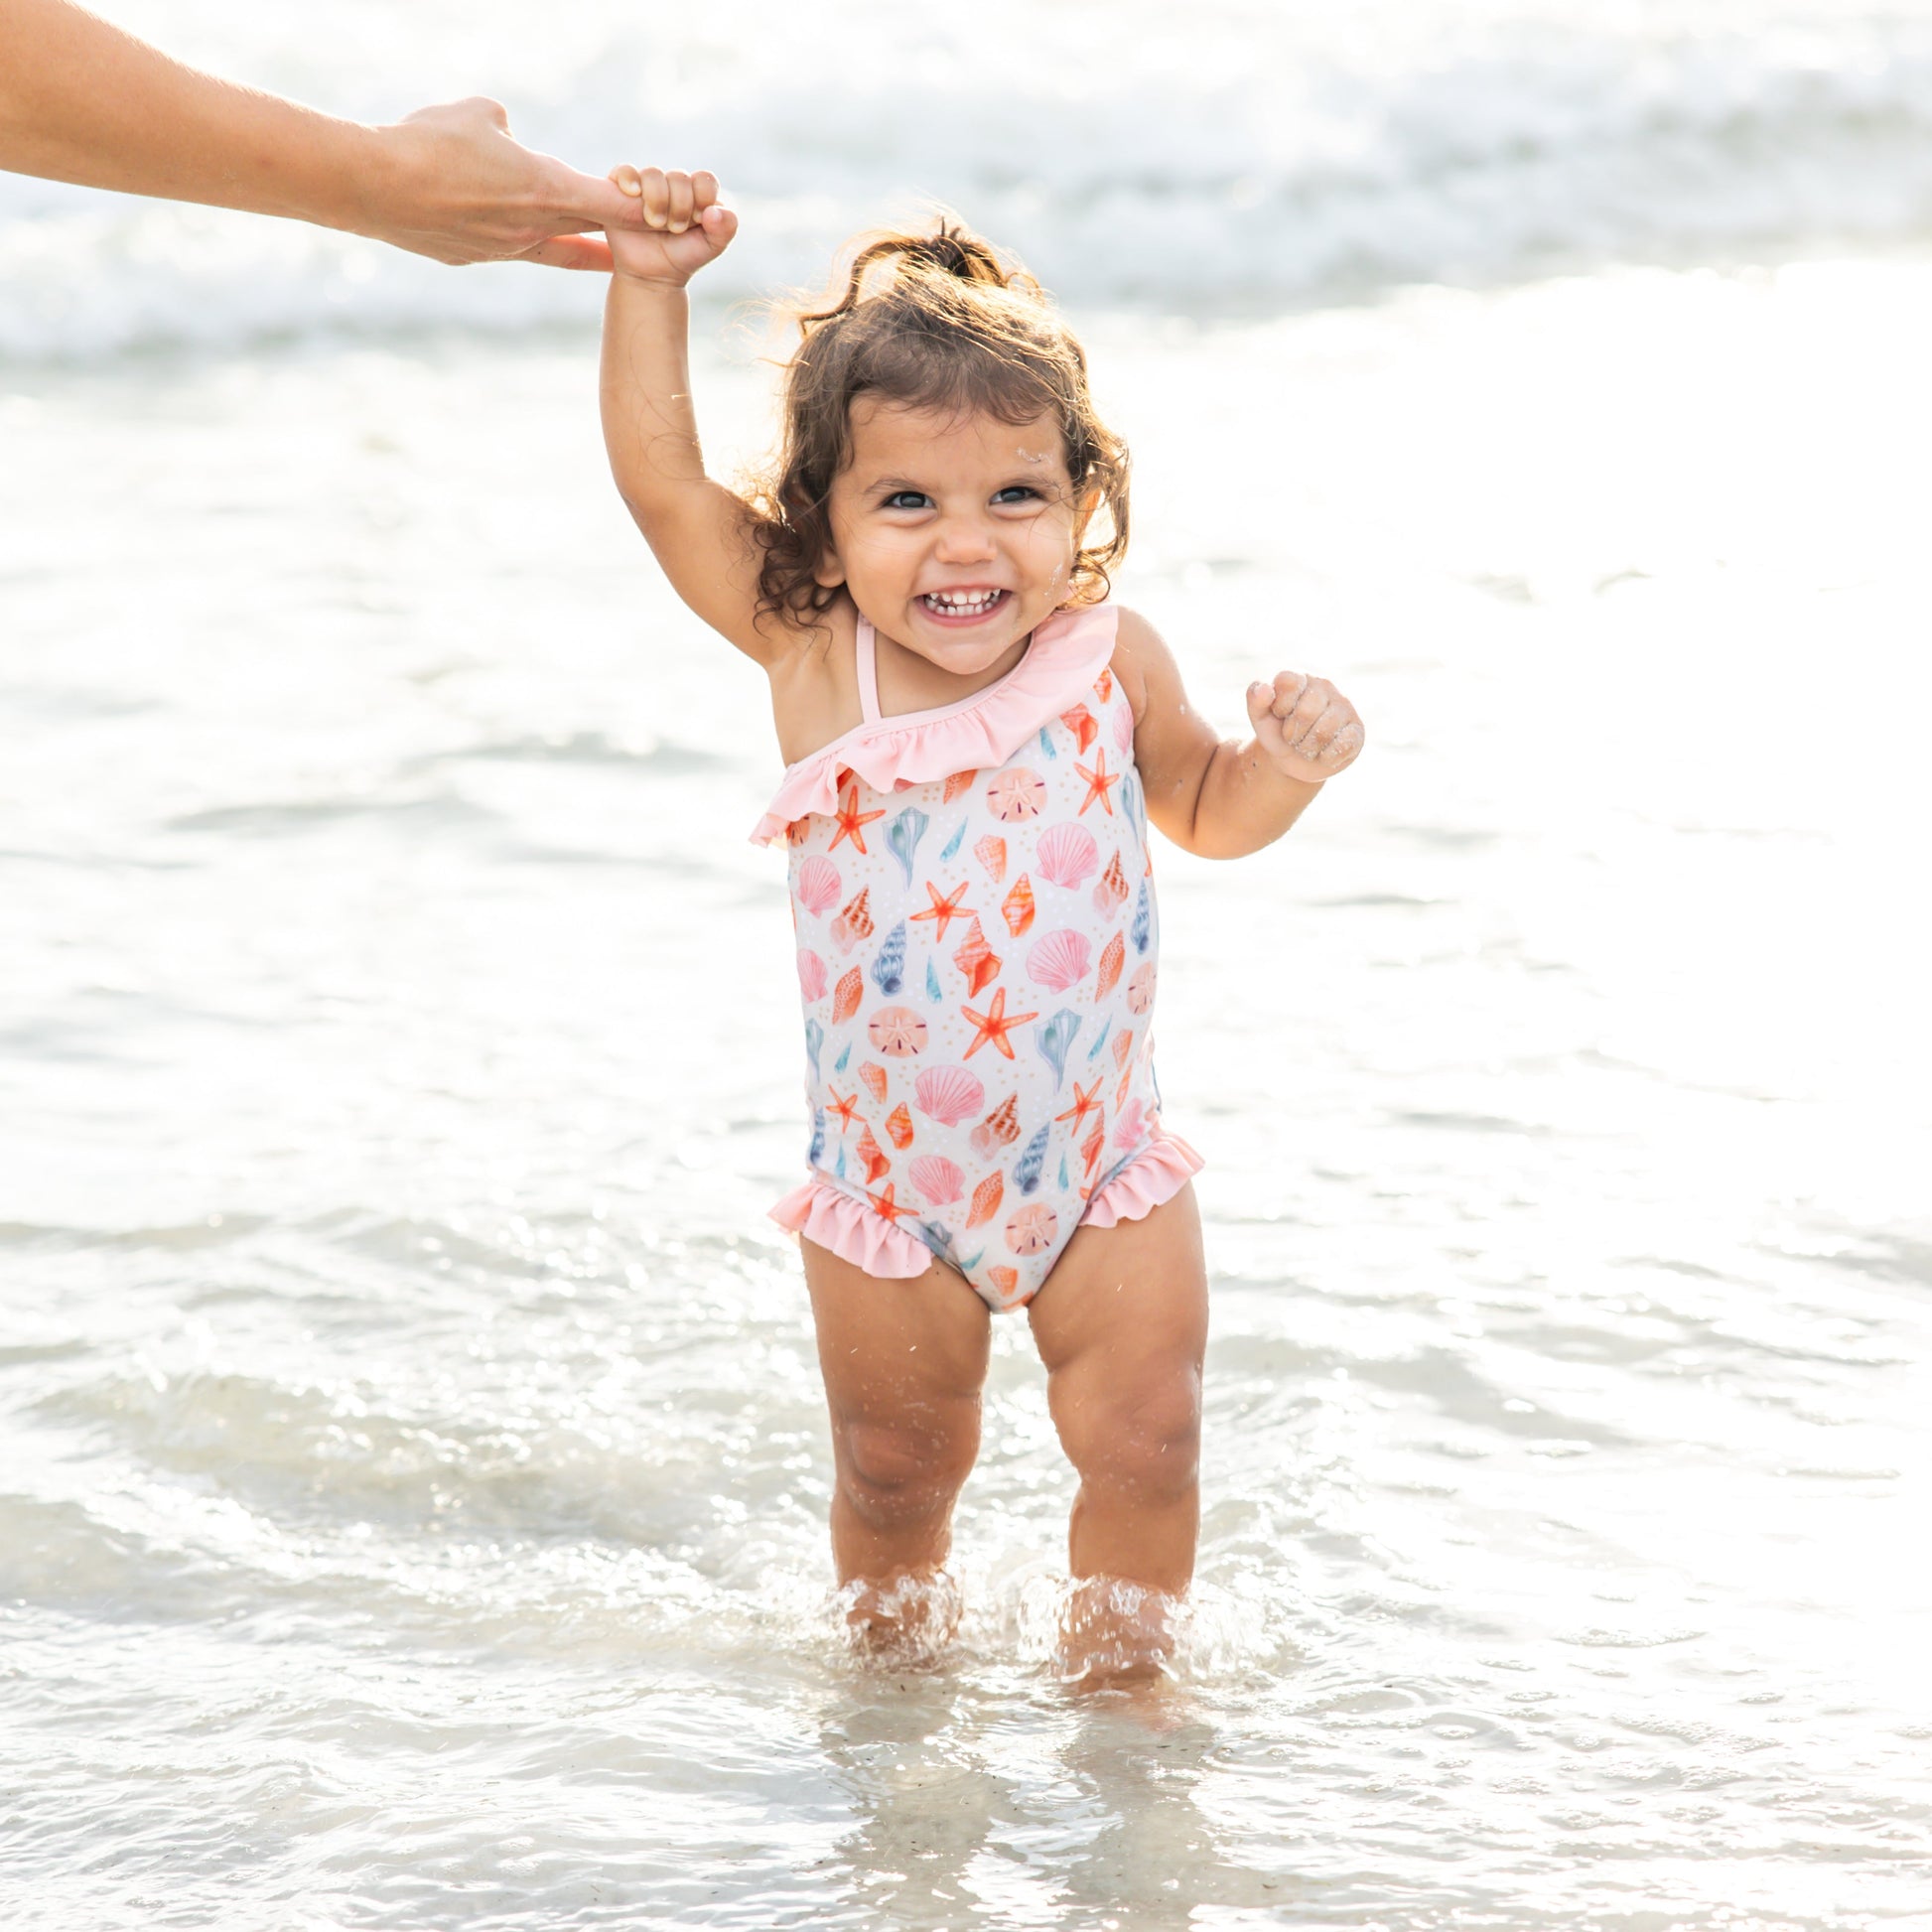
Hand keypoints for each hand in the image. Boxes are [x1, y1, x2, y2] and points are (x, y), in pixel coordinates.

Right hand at [366, 97, 660, 268]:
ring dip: (574, 243)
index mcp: (545, 189)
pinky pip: (504, 245)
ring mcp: (503, 249)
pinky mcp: (472, 258)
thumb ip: (505, 124)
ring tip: (600, 252)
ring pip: (551, 246)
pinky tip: (494, 222)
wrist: (373, 185)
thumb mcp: (478, 114)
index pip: (613, 208)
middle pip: (589, 231)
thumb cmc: (427, 140)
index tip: (672, 223)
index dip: (645, 214)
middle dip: (616, 234)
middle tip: (647, 240)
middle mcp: (532, 228)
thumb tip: (508, 134)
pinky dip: (510, 234)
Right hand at [603, 167, 736, 285]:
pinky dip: (629, 178)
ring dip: (657, 199)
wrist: (651, 276)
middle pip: (679, 177)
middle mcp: (672, 184)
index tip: (699, 220)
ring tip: (655, 223)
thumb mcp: (712, 247)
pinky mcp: (623, 189)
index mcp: (697, 192)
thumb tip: (713, 211)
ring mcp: (647, 185)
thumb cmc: (683, 258)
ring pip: (652, 174)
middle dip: (680, 205)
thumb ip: (726, 228)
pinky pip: (625, 172)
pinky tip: (633, 193)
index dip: (703, 198)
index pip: (704, 179)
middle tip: (676, 229)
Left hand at [1246, 671, 1364, 783]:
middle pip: (1307, 712)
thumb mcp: (1260, 718)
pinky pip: (1342, 745)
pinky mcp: (1357, 730)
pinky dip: (1326, 757)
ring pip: (1325, 731)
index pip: (1289, 682)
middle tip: (1292, 736)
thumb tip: (1265, 688)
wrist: (1293, 760)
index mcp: (1301, 677)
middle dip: (1293, 733)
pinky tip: (1322, 754)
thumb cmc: (1277, 732)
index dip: (1281, 706)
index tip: (1280, 714)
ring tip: (1306, 746)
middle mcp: (1325, 686)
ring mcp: (1344, 707)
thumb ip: (1255, 699)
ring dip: (1308, 747)